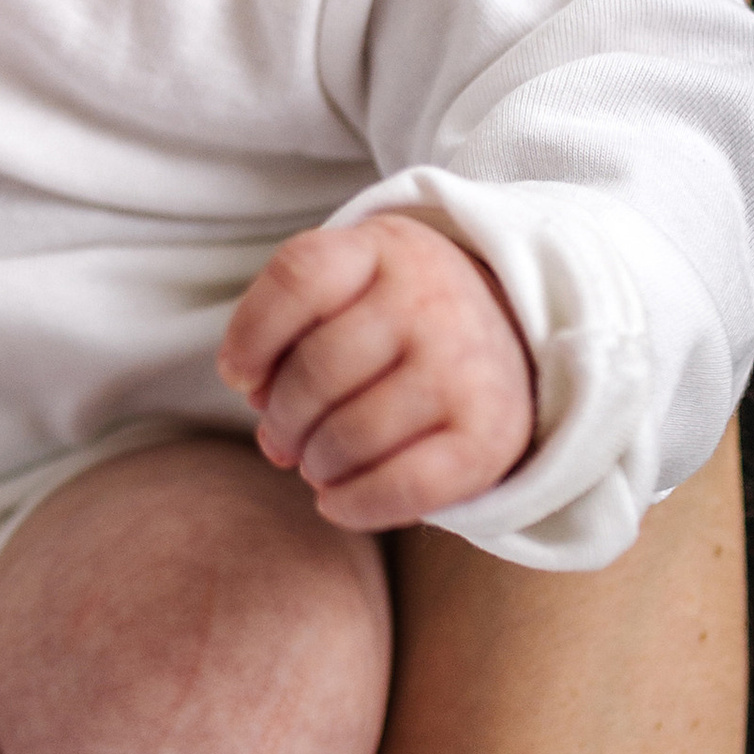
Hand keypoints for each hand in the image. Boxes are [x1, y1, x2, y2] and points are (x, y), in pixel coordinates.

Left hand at [217, 214, 534, 531]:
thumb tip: (262, 411)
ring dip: (315, 464)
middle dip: (281, 420)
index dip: (250, 335)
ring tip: (317, 463)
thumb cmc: (398, 319)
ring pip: (349, 435)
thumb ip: (290, 331)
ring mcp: (465, 366)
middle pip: (315, 371)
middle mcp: (432, 298)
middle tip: (282, 438)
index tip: (239, 376)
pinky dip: (353, 505)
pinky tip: (336, 500)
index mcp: (385, 248)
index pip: (299, 276)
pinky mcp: (489, 434)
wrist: (515, 337)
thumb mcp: (349, 291)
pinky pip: (400, 486)